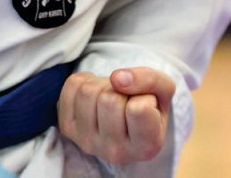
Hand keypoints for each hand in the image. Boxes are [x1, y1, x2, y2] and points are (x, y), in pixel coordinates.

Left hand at [57, 67, 174, 164]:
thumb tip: (117, 78)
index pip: (138, 109)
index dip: (143, 96)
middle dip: (119, 89)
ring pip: (88, 92)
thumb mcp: (162, 92)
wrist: (124, 118)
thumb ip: (151, 81)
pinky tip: (96, 93)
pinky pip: (72, 86)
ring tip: (111, 95)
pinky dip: (86, 79)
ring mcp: (88, 142)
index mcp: (145, 148)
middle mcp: (115, 152)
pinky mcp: (68, 128)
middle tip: (125, 98)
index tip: (144, 104)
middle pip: (109, 99)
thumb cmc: (148, 106)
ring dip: (102, 83)